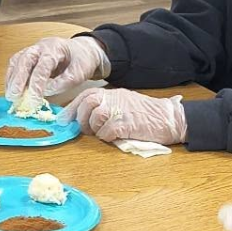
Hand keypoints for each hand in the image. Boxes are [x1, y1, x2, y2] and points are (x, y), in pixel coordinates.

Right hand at [6, 36, 109, 99]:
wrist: (82, 50)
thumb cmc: (81, 60)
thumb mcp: (80, 72)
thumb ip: (64, 82)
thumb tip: (46, 91)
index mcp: (56, 48)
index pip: (43, 65)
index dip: (37, 83)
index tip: (33, 100)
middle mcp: (41, 46)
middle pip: (25, 60)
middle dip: (18, 79)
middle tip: (14, 96)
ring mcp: (32, 50)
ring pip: (17, 61)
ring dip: (12, 79)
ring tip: (10, 97)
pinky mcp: (28, 56)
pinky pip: (15, 65)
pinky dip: (11, 77)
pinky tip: (11, 90)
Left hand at [66, 87, 185, 145]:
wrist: (168, 117)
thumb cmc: (145, 113)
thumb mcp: (123, 102)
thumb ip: (105, 107)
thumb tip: (82, 117)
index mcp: (112, 93)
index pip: (85, 96)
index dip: (71, 109)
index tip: (63, 121)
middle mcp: (114, 98)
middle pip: (87, 104)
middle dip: (82, 119)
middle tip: (88, 130)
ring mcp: (120, 110)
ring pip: (95, 118)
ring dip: (96, 130)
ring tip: (105, 133)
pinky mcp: (126, 124)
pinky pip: (107, 132)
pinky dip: (107, 137)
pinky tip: (115, 137)